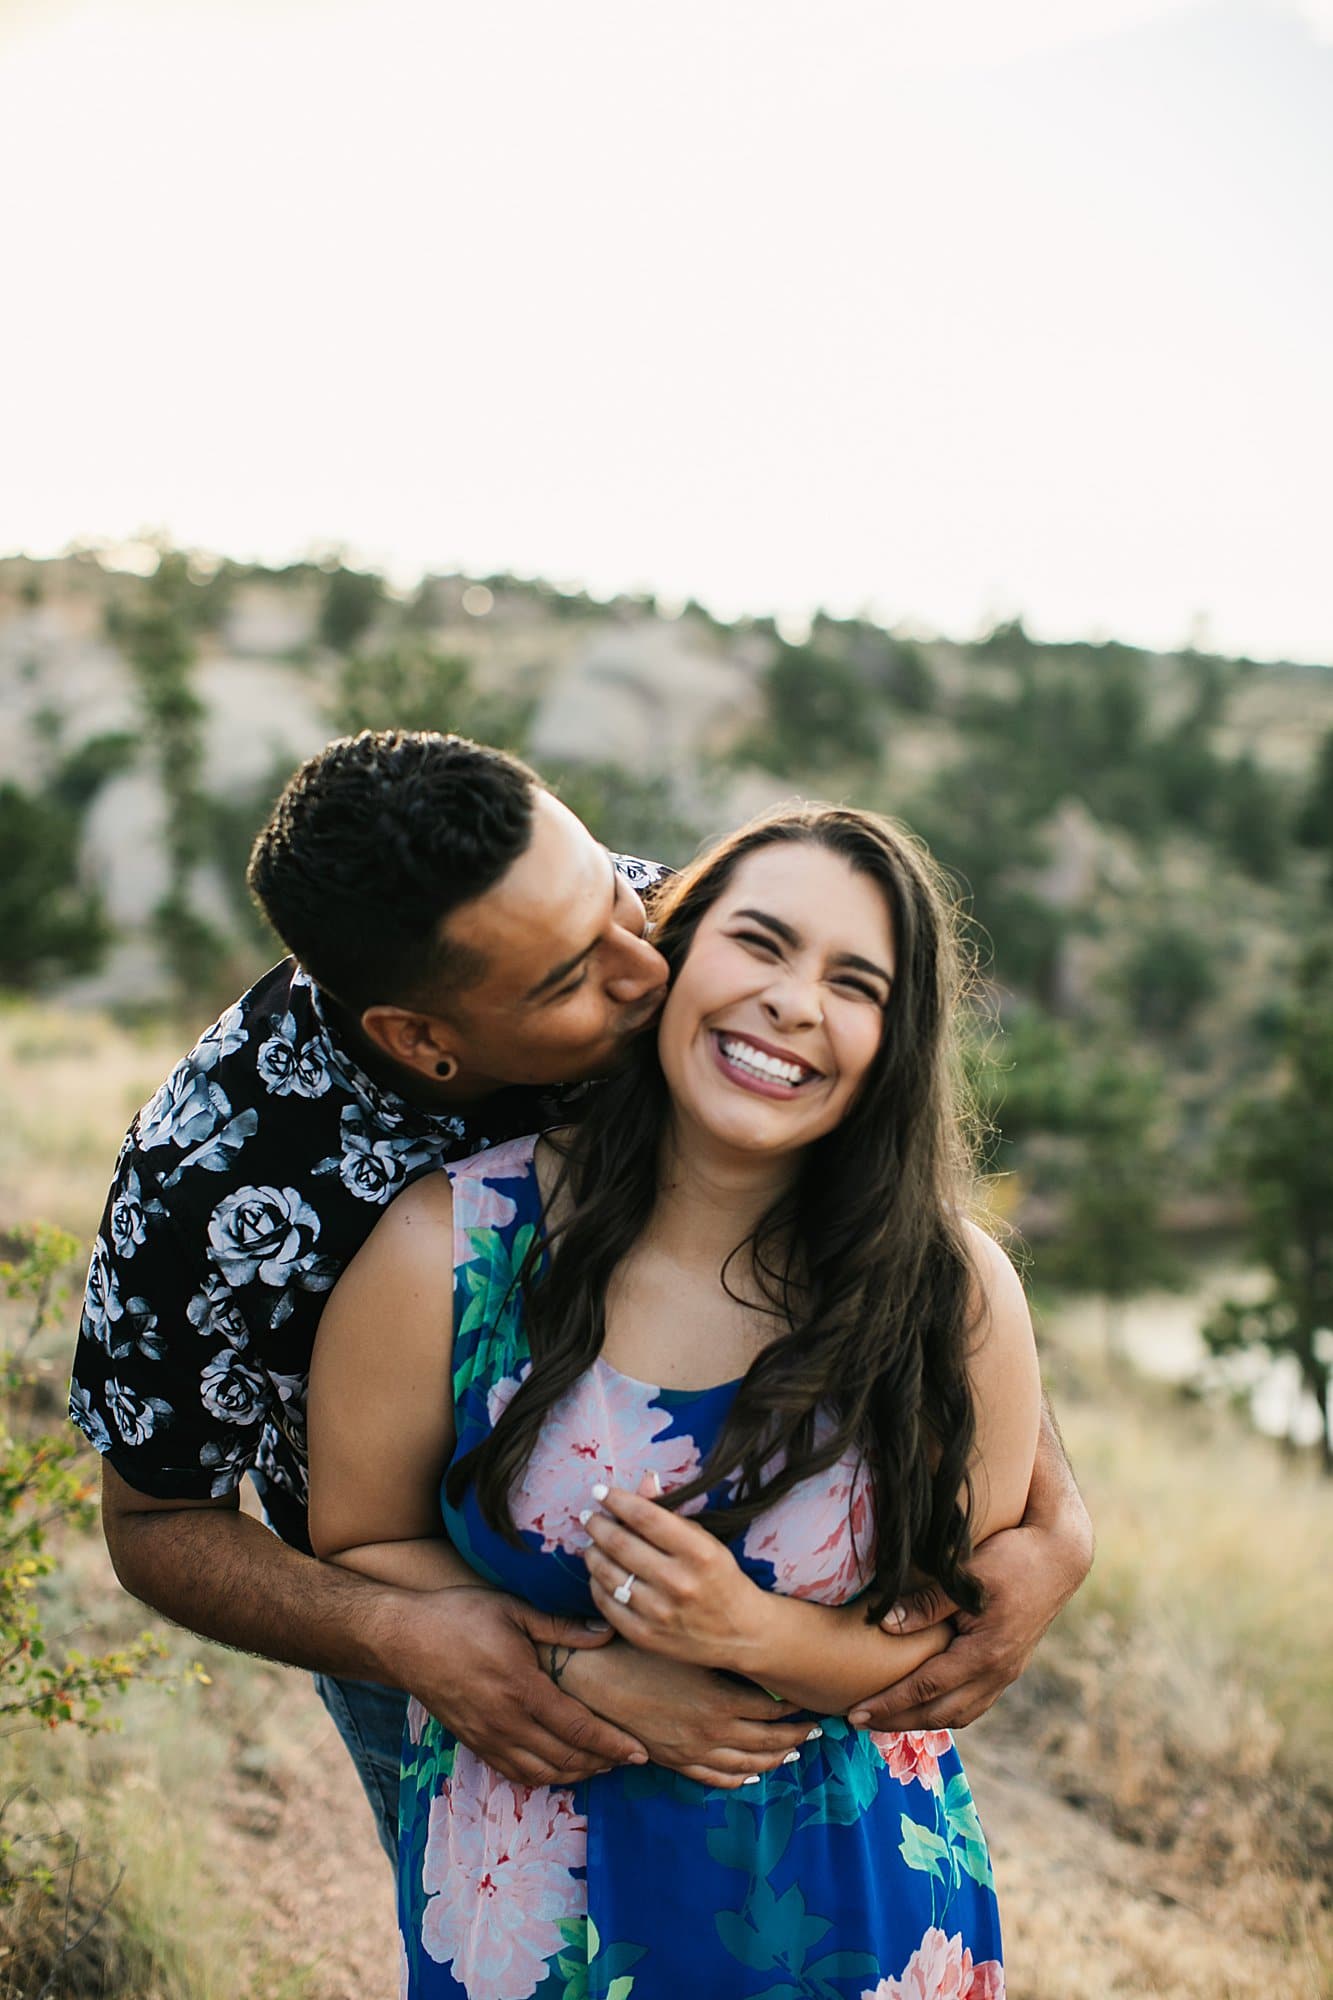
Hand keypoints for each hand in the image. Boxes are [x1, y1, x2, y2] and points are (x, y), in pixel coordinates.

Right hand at [396, 1586, 648, 1785]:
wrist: (404, 1639)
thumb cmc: (460, 1616)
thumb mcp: (513, 1610)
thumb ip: (562, 1627)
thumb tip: (606, 1632)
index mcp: (521, 1688)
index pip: (578, 1728)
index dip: (612, 1743)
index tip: (640, 1750)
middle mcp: (506, 1722)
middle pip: (565, 1758)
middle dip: (603, 1762)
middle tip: (631, 1758)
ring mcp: (487, 1737)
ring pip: (542, 1773)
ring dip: (577, 1774)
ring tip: (602, 1764)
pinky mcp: (473, 1743)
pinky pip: (515, 1773)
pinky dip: (544, 1778)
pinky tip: (560, 1769)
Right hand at [565, 1643, 818, 1788]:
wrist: (593, 1679)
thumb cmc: (639, 1652)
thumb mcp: (688, 1648)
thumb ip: (723, 1655)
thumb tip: (756, 1653)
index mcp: (720, 1701)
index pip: (774, 1711)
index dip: (797, 1709)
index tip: (814, 1702)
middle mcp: (712, 1732)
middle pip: (768, 1742)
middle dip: (797, 1738)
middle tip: (818, 1731)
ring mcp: (693, 1751)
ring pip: (747, 1766)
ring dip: (775, 1761)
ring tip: (795, 1753)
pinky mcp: (674, 1761)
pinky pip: (715, 1778)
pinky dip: (739, 1779)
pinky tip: (751, 1776)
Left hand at [582, 1485, 766, 1671]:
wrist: (740, 1634)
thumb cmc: (721, 1578)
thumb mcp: (705, 1541)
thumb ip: (671, 1513)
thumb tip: (643, 1481)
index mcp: (698, 1553)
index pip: (646, 1517)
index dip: (617, 1500)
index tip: (600, 1491)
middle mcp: (678, 1582)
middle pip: (620, 1544)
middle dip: (597, 1524)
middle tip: (588, 1516)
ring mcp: (659, 1613)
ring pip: (607, 1573)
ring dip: (593, 1552)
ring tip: (593, 1543)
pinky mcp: (644, 1636)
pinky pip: (606, 1603)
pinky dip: (597, 1583)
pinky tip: (600, 1572)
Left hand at [846, 1516, 1086, 1731]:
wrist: (1059, 1557)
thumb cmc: (1011, 1559)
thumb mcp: (965, 1576)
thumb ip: (926, 1603)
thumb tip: (885, 1624)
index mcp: (985, 1655)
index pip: (926, 1688)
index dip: (889, 1703)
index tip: (856, 1713)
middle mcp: (997, 1673)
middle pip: (940, 1713)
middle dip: (898, 1721)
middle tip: (858, 1721)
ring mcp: (1006, 1673)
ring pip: (959, 1714)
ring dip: (921, 1720)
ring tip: (887, 1718)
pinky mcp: (1009, 1666)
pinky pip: (974, 1703)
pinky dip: (946, 1709)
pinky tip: (927, 1702)